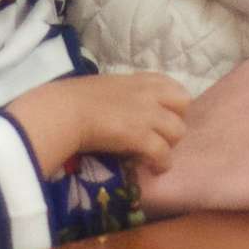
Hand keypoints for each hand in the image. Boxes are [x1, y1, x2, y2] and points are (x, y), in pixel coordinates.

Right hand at [10, 72, 190, 175]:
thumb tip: (124, 107)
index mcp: (139, 80)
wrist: (64, 111)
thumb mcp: (107, 87)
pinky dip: (160, 164)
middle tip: (160, 135)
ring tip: (155, 156)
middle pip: (184, 105)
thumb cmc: (75, 97)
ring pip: (178, 131)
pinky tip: (152, 169)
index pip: (174, 86)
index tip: (163, 117)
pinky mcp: (141, 136)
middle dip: (175, 121)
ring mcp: (147, 114)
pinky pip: (164, 154)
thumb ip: (124, 94)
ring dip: (169, 145)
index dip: (173, 104)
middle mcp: (148, 94)